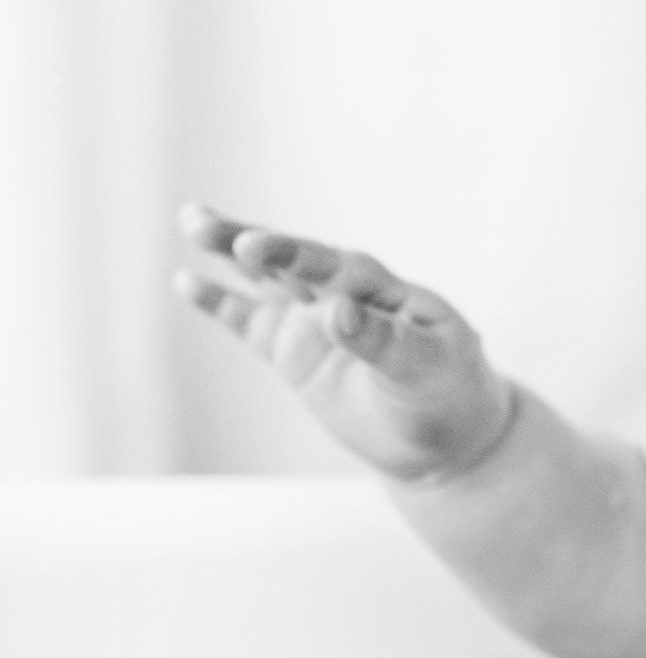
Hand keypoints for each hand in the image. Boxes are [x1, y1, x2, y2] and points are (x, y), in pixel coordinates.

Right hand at [177, 205, 514, 482]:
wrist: (443, 438)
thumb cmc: (447, 392)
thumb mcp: (425, 367)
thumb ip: (382, 341)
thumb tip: (339, 312)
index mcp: (384, 290)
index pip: (335, 266)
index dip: (294, 255)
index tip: (254, 245)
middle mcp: (345, 294)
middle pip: (292, 261)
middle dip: (251, 242)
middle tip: (202, 222)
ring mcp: (315, 320)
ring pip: (266, 278)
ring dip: (231, 251)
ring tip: (192, 220)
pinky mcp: (293, 351)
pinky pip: (251, 320)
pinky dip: (220, 302)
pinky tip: (186, 281)